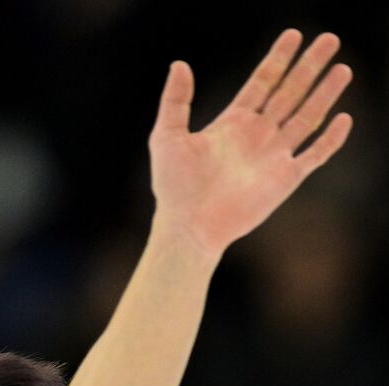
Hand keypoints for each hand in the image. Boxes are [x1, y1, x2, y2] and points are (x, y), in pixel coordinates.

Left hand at [148, 29, 352, 256]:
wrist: (188, 226)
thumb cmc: (173, 185)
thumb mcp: (167, 136)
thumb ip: (175, 101)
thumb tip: (179, 64)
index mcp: (232, 123)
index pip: (262, 82)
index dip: (278, 58)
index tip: (294, 34)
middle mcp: (257, 135)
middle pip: (290, 92)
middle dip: (309, 66)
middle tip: (329, 39)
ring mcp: (273, 156)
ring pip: (306, 117)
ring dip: (325, 94)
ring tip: (342, 69)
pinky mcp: (285, 179)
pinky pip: (314, 155)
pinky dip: (330, 139)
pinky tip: (344, 119)